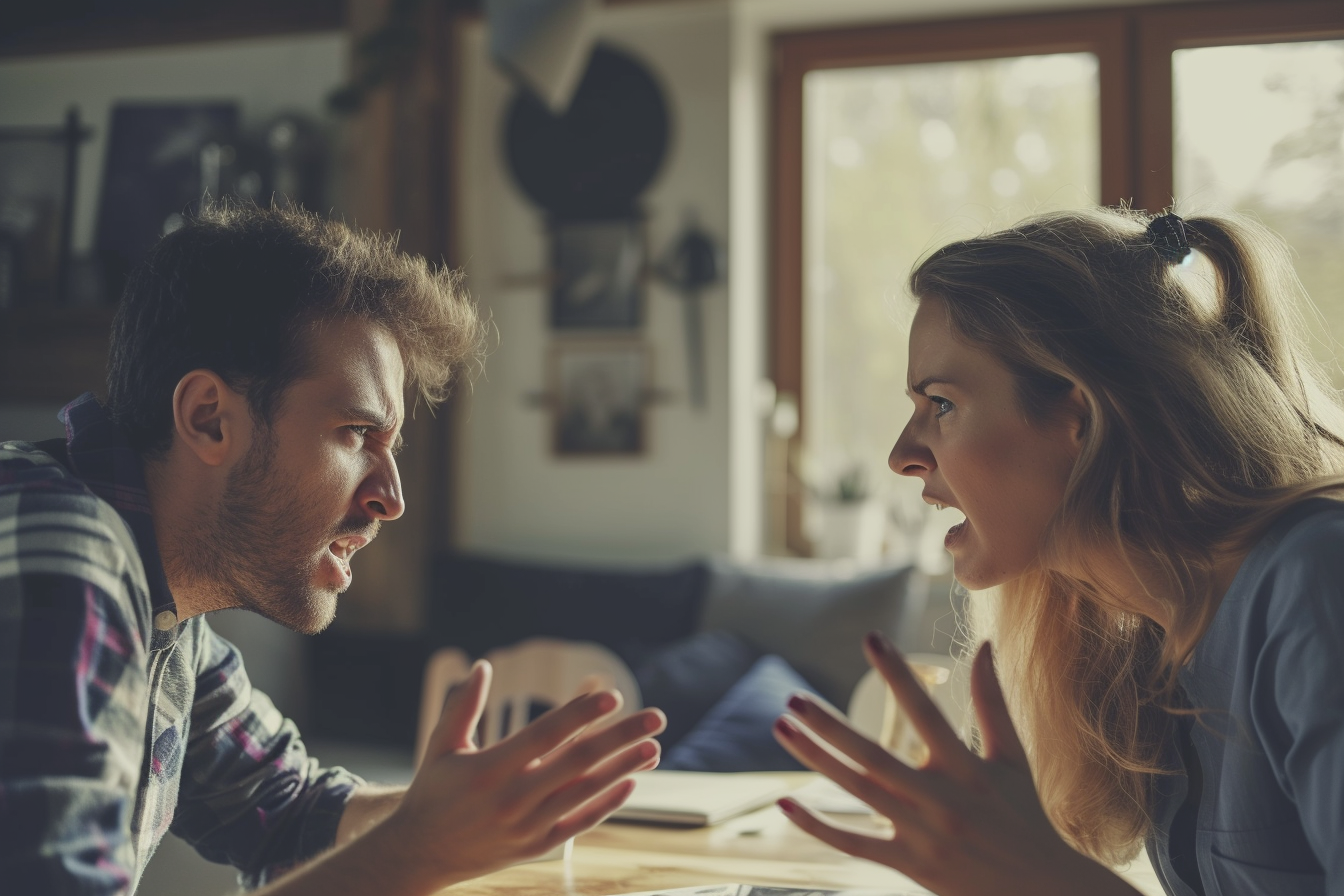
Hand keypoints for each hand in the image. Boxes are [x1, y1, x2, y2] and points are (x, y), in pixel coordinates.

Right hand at [381, 660, 664, 890]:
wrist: (421, 853)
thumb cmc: (433, 791)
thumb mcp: (441, 745)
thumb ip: (463, 705)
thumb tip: (484, 665)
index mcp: (489, 768)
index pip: (545, 734)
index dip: (580, 713)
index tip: (612, 695)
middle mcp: (512, 798)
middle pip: (577, 762)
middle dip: (620, 736)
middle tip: (655, 717)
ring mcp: (527, 826)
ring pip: (585, 792)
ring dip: (623, 768)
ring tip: (654, 747)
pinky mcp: (536, 847)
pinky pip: (579, 823)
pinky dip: (607, 803)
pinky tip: (630, 782)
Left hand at [772, 635, 1136, 895]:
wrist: (1042, 891)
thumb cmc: (1025, 816)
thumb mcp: (1013, 758)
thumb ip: (993, 702)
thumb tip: (986, 644)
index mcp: (967, 769)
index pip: (925, 712)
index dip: (898, 674)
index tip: (871, 638)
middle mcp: (941, 800)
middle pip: (874, 756)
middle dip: (830, 725)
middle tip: (793, 698)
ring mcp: (922, 834)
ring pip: (858, 792)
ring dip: (816, 760)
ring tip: (783, 727)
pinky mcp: (909, 864)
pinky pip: (855, 845)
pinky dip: (819, 826)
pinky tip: (786, 803)